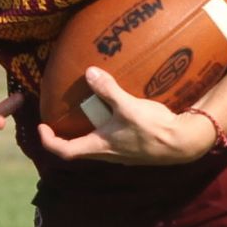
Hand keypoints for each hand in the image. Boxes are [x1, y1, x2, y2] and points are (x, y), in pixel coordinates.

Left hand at [36, 67, 220, 163]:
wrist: (184, 143)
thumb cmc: (154, 129)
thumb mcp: (128, 107)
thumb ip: (109, 90)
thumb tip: (89, 72)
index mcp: (98, 147)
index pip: (63, 150)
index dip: (48, 140)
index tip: (41, 127)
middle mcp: (105, 154)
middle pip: (76, 149)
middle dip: (65, 134)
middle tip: (60, 117)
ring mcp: (119, 153)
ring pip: (94, 144)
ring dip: (85, 130)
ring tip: (84, 111)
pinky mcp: (132, 148)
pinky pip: (110, 139)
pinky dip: (103, 127)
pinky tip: (111, 113)